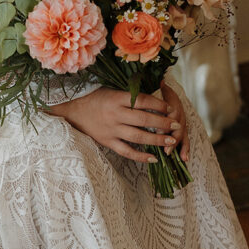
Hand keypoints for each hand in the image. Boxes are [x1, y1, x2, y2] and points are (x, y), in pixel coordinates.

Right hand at [46, 85, 183, 163]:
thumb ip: (130, 94)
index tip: (170, 108)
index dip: (159, 105)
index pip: (142, 101)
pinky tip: (153, 159)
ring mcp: (111, 130)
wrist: (72, 110)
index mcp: (116, 98)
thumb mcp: (111, 90)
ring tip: (171, 142)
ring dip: (156, 140)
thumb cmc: (94, 98)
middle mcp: (114, 114)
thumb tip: (155, 94)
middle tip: (176, 125)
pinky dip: (140, 157)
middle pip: (144, 120)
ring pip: (138, 137)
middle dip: (163, 123)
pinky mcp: (107, 142)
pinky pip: (126, 152)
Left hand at [160, 79, 189, 162]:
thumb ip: (160, 89)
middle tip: (167, 148)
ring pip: (182, 135)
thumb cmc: (159, 92)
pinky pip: (185, 141)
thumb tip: (161, 81)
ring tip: (179, 157)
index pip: (173, 114)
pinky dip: (185, 150)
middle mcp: (179, 113)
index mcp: (173, 103)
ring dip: (180, 146)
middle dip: (174, 138)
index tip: (160, 131)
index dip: (167, 123)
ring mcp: (181, 123)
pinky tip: (185, 159)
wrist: (167, 93)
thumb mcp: (158, 89)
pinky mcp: (181, 131)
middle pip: (179, 127)